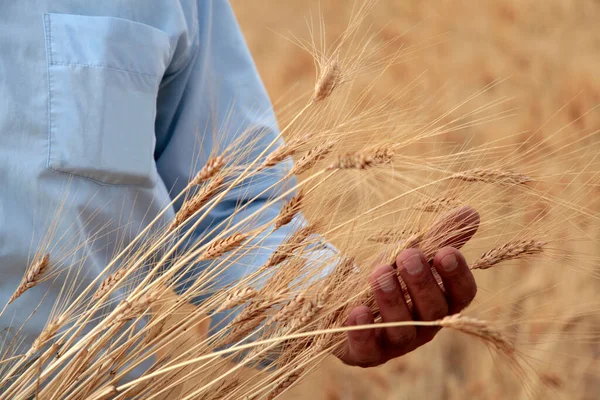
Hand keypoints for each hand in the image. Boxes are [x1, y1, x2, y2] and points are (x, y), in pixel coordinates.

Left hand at [339, 207, 478, 366]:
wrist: (345, 301)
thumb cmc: (389, 275)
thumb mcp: (410, 253)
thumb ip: (439, 236)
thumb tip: (470, 212)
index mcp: (441, 302)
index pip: (462, 294)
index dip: (457, 275)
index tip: (446, 251)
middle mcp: (424, 327)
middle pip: (433, 312)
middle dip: (422, 283)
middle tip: (408, 255)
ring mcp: (395, 343)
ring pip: (402, 331)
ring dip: (392, 301)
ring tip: (379, 273)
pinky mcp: (366, 354)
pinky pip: (368, 350)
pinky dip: (362, 332)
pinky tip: (356, 311)